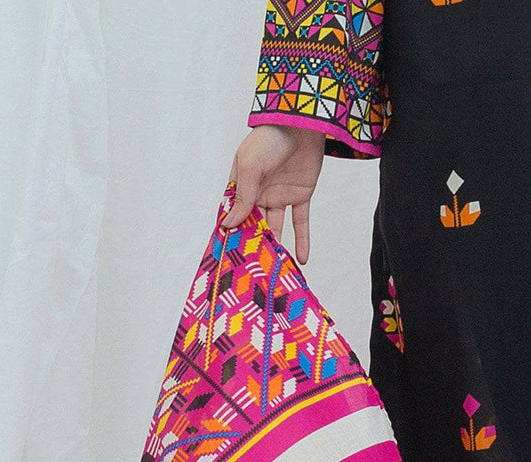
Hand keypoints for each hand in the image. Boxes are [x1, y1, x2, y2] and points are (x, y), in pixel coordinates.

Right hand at [222, 125, 325, 263]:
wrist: (301, 121)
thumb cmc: (268, 139)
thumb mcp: (250, 168)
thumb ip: (243, 197)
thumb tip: (229, 224)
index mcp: (241, 185)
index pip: (234, 214)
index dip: (231, 233)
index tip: (228, 255)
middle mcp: (259, 194)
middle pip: (254, 225)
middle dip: (253, 245)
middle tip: (252, 271)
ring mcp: (280, 196)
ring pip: (276, 227)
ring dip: (276, 247)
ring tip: (275, 269)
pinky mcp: (300, 196)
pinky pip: (301, 222)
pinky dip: (303, 240)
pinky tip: (302, 260)